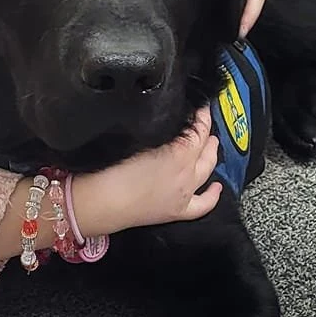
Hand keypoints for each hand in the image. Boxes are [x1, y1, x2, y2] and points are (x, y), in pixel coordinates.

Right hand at [73, 106, 222, 236]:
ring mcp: (184, 193)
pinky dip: (213, 195)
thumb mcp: (135, 137)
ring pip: (207, 170)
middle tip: (203, 119)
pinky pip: (203, 204)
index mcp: (178, 152)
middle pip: (205, 148)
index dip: (201, 114)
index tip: (199, 105)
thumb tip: (168, 121)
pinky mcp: (177, 211)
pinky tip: (216, 187)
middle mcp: (186, 173)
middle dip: (206, 132)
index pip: (198, 129)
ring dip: (211, 155)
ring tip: (211, 145)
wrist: (99, 203)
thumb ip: (158, 128)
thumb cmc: (109, 169)